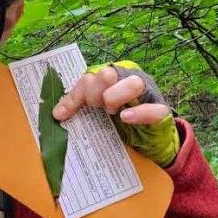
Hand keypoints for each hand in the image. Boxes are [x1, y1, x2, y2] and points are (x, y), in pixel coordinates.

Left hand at [52, 62, 178, 167]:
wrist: (148, 144)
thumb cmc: (119, 124)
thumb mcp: (96, 115)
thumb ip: (80, 108)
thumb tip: (57, 114)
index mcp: (109, 81)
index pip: (89, 78)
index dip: (76, 94)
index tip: (61, 115)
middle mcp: (127, 81)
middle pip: (110, 73)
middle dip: (97, 90)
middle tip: (95, 107)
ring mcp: (146, 94)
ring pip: (134, 83)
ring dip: (117, 94)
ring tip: (109, 110)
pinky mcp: (160, 111)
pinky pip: (153, 108)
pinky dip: (139, 112)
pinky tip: (125, 117)